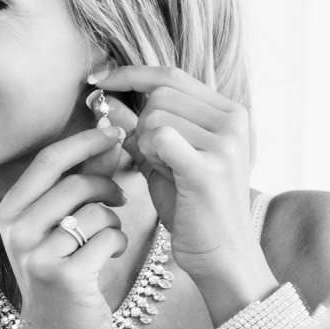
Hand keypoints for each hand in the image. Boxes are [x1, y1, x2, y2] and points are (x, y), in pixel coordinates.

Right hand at [0, 126, 130, 328]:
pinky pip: (108, 238)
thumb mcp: (60, 223)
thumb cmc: (62, 268)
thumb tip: (108, 136)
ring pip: (95, 212)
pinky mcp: (64, 275)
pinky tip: (109, 254)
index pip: (47, 161)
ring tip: (109, 234)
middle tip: (119, 197)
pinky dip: (118, 242)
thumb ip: (80, 181)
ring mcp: (37, 254)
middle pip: (75, 184)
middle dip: (107, 185)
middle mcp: (16, 230)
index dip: (84, 142)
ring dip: (114, 220)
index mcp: (9, 210)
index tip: (114, 132)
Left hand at [93, 66, 262, 291]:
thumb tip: (104, 99)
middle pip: (160, 94)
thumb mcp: (162, 158)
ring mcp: (226, 143)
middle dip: (139, 123)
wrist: (221, 254)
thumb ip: (138, 127)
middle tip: (150, 156)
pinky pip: (159, 138)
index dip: (129, 74)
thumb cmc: (191, 206)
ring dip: (144, 144)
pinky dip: (149, 154)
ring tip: (164, 170)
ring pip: (155, 117)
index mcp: (229, 111)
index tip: (96, 79)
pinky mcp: (210, 168)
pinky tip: (161, 173)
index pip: (170, 74)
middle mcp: (234, 121)